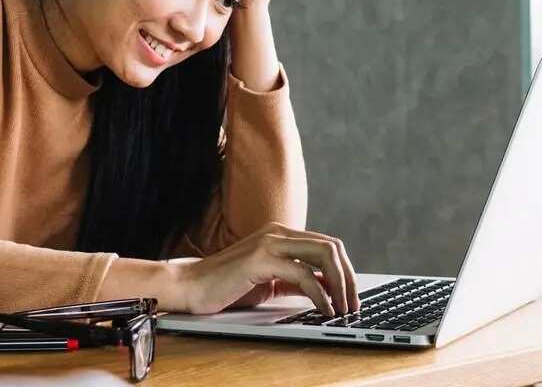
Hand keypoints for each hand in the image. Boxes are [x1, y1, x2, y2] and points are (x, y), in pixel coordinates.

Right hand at [174, 223, 358, 316]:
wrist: (189, 287)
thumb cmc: (225, 286)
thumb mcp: (270, 282)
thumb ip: (297, 281)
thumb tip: (328, 289)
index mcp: (280, 234)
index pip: (327, 244)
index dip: (345, 270)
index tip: (351, 296)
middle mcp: (277, 232)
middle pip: (331, 246)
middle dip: (349, 277)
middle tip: (352, 304)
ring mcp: (269, 243)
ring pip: (323, 254)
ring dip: (340, 285)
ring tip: (341, 309)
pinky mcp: (260, 259)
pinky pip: (303, 274)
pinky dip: (320, 294)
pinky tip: (323, 308)